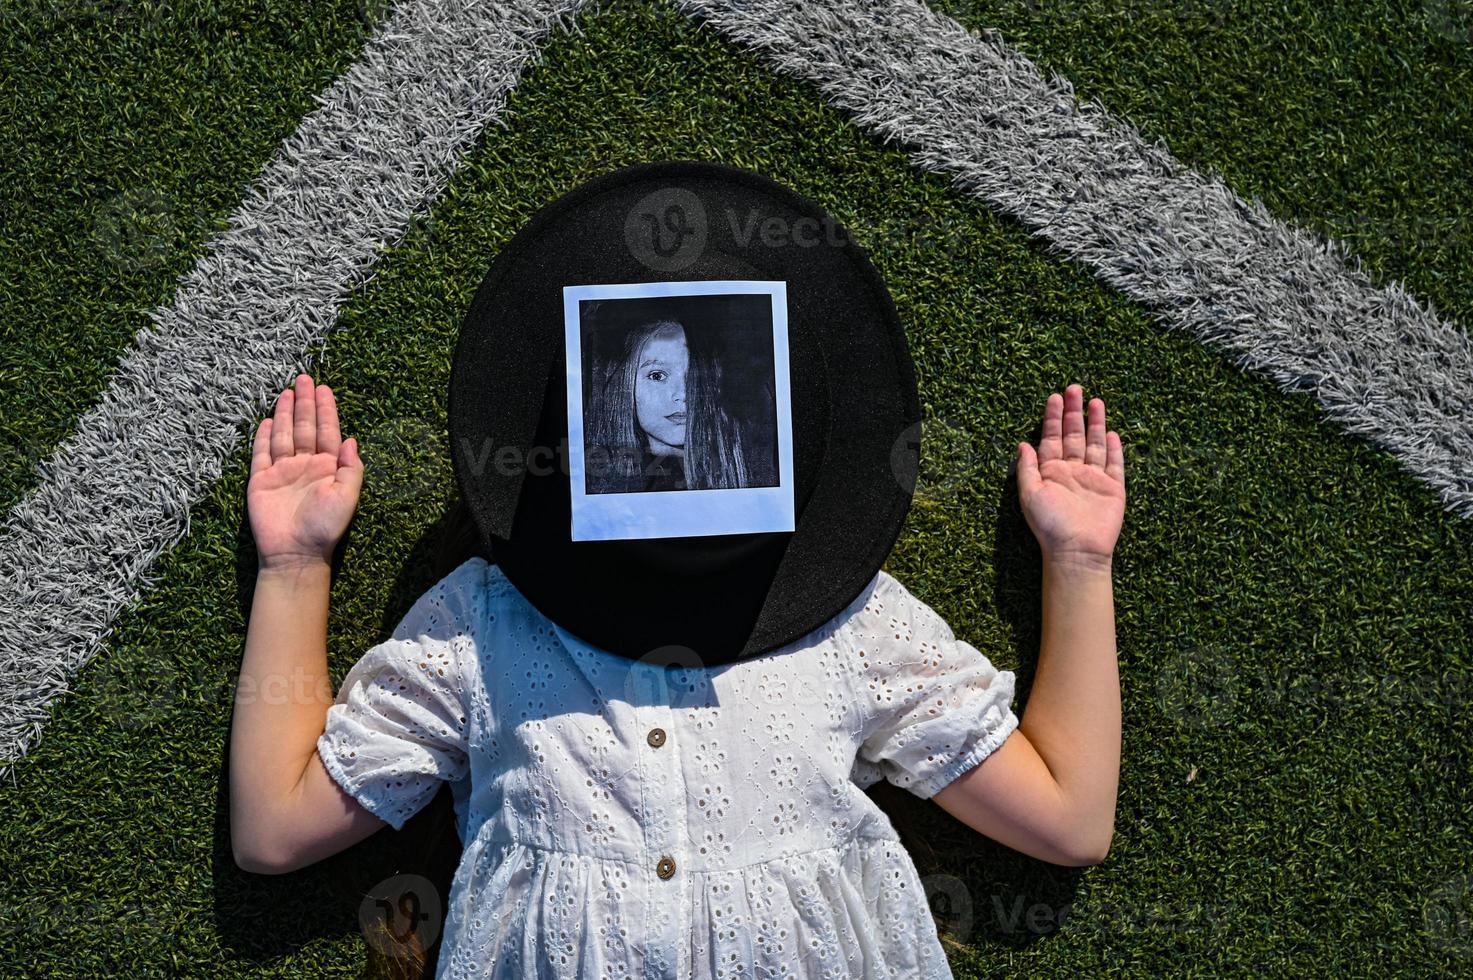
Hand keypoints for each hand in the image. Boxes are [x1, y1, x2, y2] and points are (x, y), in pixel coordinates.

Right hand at [247, 374, 362, 571]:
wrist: (295, 553)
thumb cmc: (325, 527)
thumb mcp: (348, 496)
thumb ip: (352, 467)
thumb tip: (352, 439)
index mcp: (328, 468)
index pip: (327, 432)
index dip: (326, 410)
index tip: (324, 389)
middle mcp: (305, 466)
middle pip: (304, 427)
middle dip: (305, 403)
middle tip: (304, 378)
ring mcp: (282, 472)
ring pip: (283, 435)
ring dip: (285, 414)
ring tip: (287, 392)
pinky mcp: (261, 481)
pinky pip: (261, 454)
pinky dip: (263, 437)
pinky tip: (267, 420)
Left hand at [1015, 384, 1125, 567]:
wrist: (1076, 550)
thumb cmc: (1049, 525)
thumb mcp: (1029, 494)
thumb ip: (1027, 468)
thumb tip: (1022, 444)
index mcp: (1050, 472)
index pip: (1051, 438)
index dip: (1052, 418)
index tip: (1054, 397)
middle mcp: (1071, 472)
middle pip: (1073, 435)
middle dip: (1073, 412)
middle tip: (1074, 388)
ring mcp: (1093, 479)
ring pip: (1094, 444)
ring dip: (1094, 423)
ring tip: (1095, 401)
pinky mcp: (1112, 488)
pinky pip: (1113, 464)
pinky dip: (1113, 448)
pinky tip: (1111, 432)